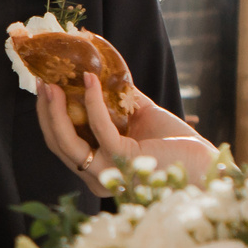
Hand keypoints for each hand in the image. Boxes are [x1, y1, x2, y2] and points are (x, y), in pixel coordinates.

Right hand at [36, 71, 213, 196]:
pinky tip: (89, 80)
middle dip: (45, 112)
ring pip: (66, 141)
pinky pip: (98, 127)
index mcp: (98, 168)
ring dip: (55, 109)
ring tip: (52, 82)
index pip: (62, 144)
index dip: (49, 117)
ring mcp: (106, 170)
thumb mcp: (140, 117)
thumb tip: (102, 72)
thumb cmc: (177, 144)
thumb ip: (119, 101)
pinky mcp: (122, 159)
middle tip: (42, 82)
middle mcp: (96, 176)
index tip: (44, 89)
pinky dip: (91, 101)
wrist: (205, 162)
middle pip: (57, 143)